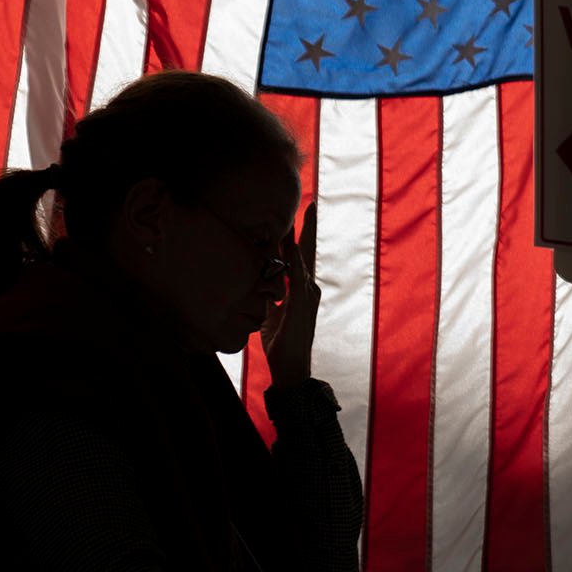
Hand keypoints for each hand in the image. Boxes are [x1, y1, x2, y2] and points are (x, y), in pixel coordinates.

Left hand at [262, 202, 318, 387]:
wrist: (291, 367)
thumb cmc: (280, 342)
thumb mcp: (271, 313)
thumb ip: (268, 296)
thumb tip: (259, 285)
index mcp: (302, 289)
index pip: (301, 256)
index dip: (300, 236)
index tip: (302, 215)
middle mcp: (308, 288)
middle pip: (309, 251)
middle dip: (310, 228)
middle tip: (312, 204)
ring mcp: (308, 296)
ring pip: (304, 259)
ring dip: (304, 237)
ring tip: (307, 215)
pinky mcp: (301, 306)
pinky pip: (297, 278)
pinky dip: (295, 261)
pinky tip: (292, 246)